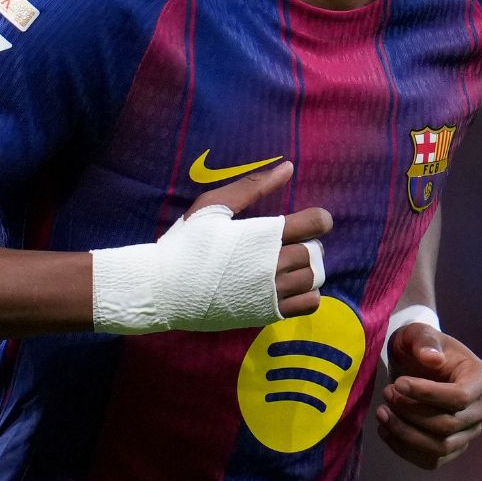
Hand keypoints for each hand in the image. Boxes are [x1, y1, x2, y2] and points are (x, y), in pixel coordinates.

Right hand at [182, 160, 332, 317]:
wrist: (164, 288)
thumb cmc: (186, 243)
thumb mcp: (213, 206)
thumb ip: (253, 186)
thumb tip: (289, 167)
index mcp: (265, 235)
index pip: (318, 223)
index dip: (317, 219)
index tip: (304, 222)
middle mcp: (274, 264)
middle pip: (316, 252)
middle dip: (308, 244)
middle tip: (287, 244)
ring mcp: (272, 292)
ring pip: (314, 278)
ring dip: (306, 269)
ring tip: (285, 266)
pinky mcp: (267, 313)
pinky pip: (309, 303)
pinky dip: (307, 293)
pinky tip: (287, 286)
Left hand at [375, 323, 481, 469]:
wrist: (414, 366)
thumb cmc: (419, 347)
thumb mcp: (418, 333)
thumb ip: (425, 341)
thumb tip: (433, 358)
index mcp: (481, 378)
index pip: (459, 397)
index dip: (427, 394)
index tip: (398, 383)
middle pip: (448, 425)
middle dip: (411, 412)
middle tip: (387, 393)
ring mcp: (469, 432)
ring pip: (440, 447)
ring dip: (405, 433)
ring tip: (382, 412)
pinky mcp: (452, 448)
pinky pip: (431, 461)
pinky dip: (404, 449)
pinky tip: (385, 430)